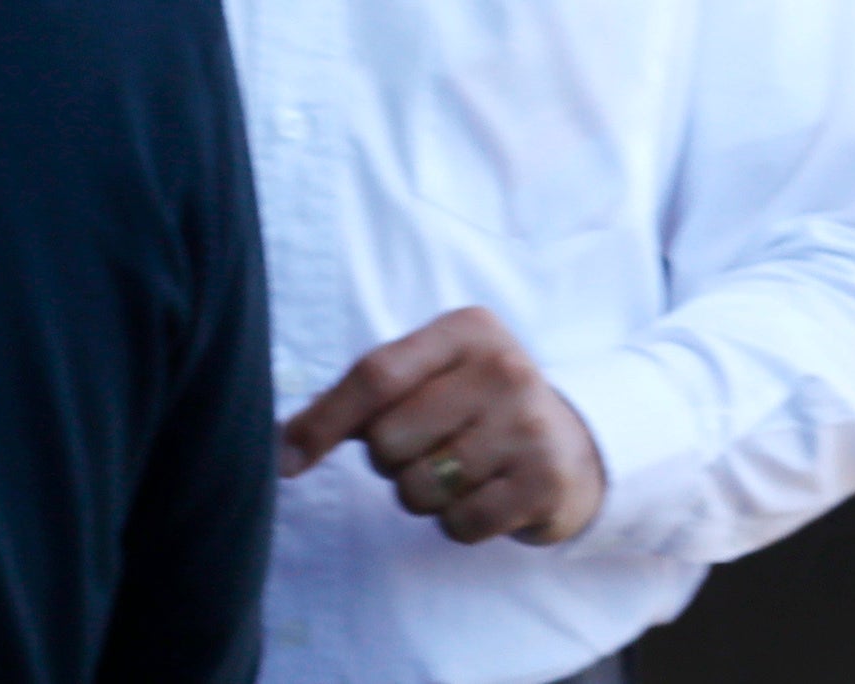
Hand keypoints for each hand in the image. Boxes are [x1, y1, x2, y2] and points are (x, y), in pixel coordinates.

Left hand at [280, 305, 606, 545]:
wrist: (573, 443)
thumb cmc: (478, 407)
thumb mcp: (431, 377)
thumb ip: (360, 398)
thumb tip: (281, 446)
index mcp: (468, 329)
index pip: (376, 374)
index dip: (324, 421)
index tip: (288, 460)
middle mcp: (504, 368)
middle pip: (389, 440)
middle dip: (393, 460)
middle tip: (433, 446)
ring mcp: (529, 424)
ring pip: (418, 489)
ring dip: (426, 495)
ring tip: (463, 470)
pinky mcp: (544, 480)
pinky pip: (458, 524)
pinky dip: (460, 522)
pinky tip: (488, 494)